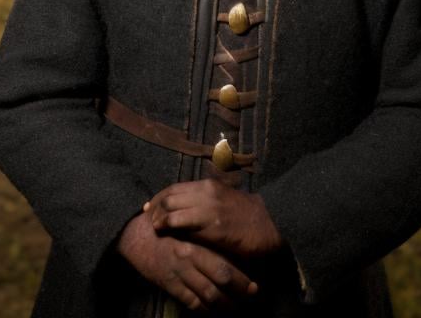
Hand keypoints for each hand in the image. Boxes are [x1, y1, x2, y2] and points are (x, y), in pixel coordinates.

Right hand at [116, 211, 257, 311]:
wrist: (135, 236)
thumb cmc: (164, 226)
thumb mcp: (186, 223)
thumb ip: (205, 231)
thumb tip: (230, 243)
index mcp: (195, 242)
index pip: (223, 263)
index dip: (241, 278)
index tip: (254, 284)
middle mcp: (189, 259)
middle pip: (220, 280)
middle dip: (239, 291)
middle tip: (251, 295)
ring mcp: (178, 274)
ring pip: (208, 295)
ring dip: (225, 305)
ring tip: (235, 307)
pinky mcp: (169, 285)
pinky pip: (191, 303)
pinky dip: (205, 310)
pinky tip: (213, 311)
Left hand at [144, 179, 282, 258]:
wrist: (271, 222)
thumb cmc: (248, 214)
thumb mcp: (224, 199)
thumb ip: (206, 200)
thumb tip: (185, 206)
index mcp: (208, 185)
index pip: (174, 188)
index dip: (158, 198)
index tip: (149, 208)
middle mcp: (205, 192)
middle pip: (169, 196)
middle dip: (155, 209)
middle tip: (150, 221)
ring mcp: (208, 208)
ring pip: (171, 208)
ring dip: (159, 219)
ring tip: (156, 229)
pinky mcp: (212, 225)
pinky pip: (182, 224)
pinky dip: (170, 228)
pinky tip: (167, 235)